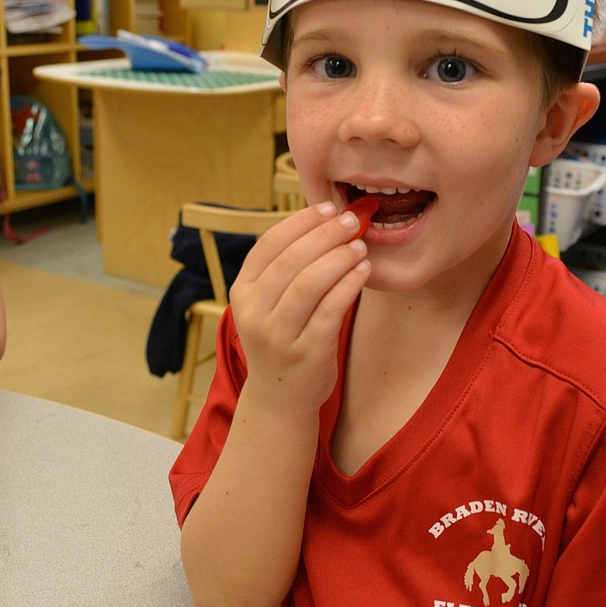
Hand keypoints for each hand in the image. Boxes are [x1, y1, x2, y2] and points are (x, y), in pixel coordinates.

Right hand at [228, 203, 369, 411]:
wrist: (279, 398)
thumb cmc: (282, 339)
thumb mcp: (268, 304)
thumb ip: (285, 268)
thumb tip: (323, 220)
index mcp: (242, 292)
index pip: (268, 244)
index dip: (300, 222)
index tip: (328, 207)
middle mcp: (253, 313)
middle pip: (291, 260)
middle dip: (326, 234)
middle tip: (352, 221)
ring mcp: (278, 336)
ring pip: (310, 283)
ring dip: (339, 258)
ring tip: (360, 246)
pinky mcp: (306, 353)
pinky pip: (330, 310)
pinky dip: (349, 285)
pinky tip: (363, 272)